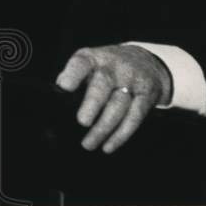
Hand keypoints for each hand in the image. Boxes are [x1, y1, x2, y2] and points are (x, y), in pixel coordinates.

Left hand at [55, 44, 172, 153]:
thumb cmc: (108, 68)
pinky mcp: (146, 96)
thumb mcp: (91, 63)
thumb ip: (74, 76)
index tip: (64, 87)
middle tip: (82, 121)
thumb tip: (58, 92)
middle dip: (93, 103)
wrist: (147, 62)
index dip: (74, 74)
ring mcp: (133, 81)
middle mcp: (115, 67)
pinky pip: (134, 117)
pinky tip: (108, 146)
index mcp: (95, 58)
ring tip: (88, 144)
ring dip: (103, 128)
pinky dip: (121, 134)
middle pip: (103, 84)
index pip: (82, 63)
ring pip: (119, 105)